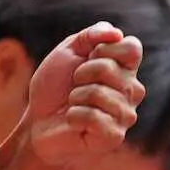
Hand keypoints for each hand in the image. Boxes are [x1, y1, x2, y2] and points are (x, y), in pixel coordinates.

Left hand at [24, 23, 144, 168]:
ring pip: (99, 93)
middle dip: (80, 74)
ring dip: (75, 97)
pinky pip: (94, 117)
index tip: (86, 59)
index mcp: (126, 69)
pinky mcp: (114, 136)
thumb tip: (117, 34)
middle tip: (74, 87)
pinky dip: (74, 116)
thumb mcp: (68, 51)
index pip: (132, 47)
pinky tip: (74, 122)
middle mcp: (132, 91)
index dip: (103, 50)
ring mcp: (125, 115)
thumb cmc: (54, 87)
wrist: (36, 121)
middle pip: (109, 68)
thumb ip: (92, 35)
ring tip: (74, 105)